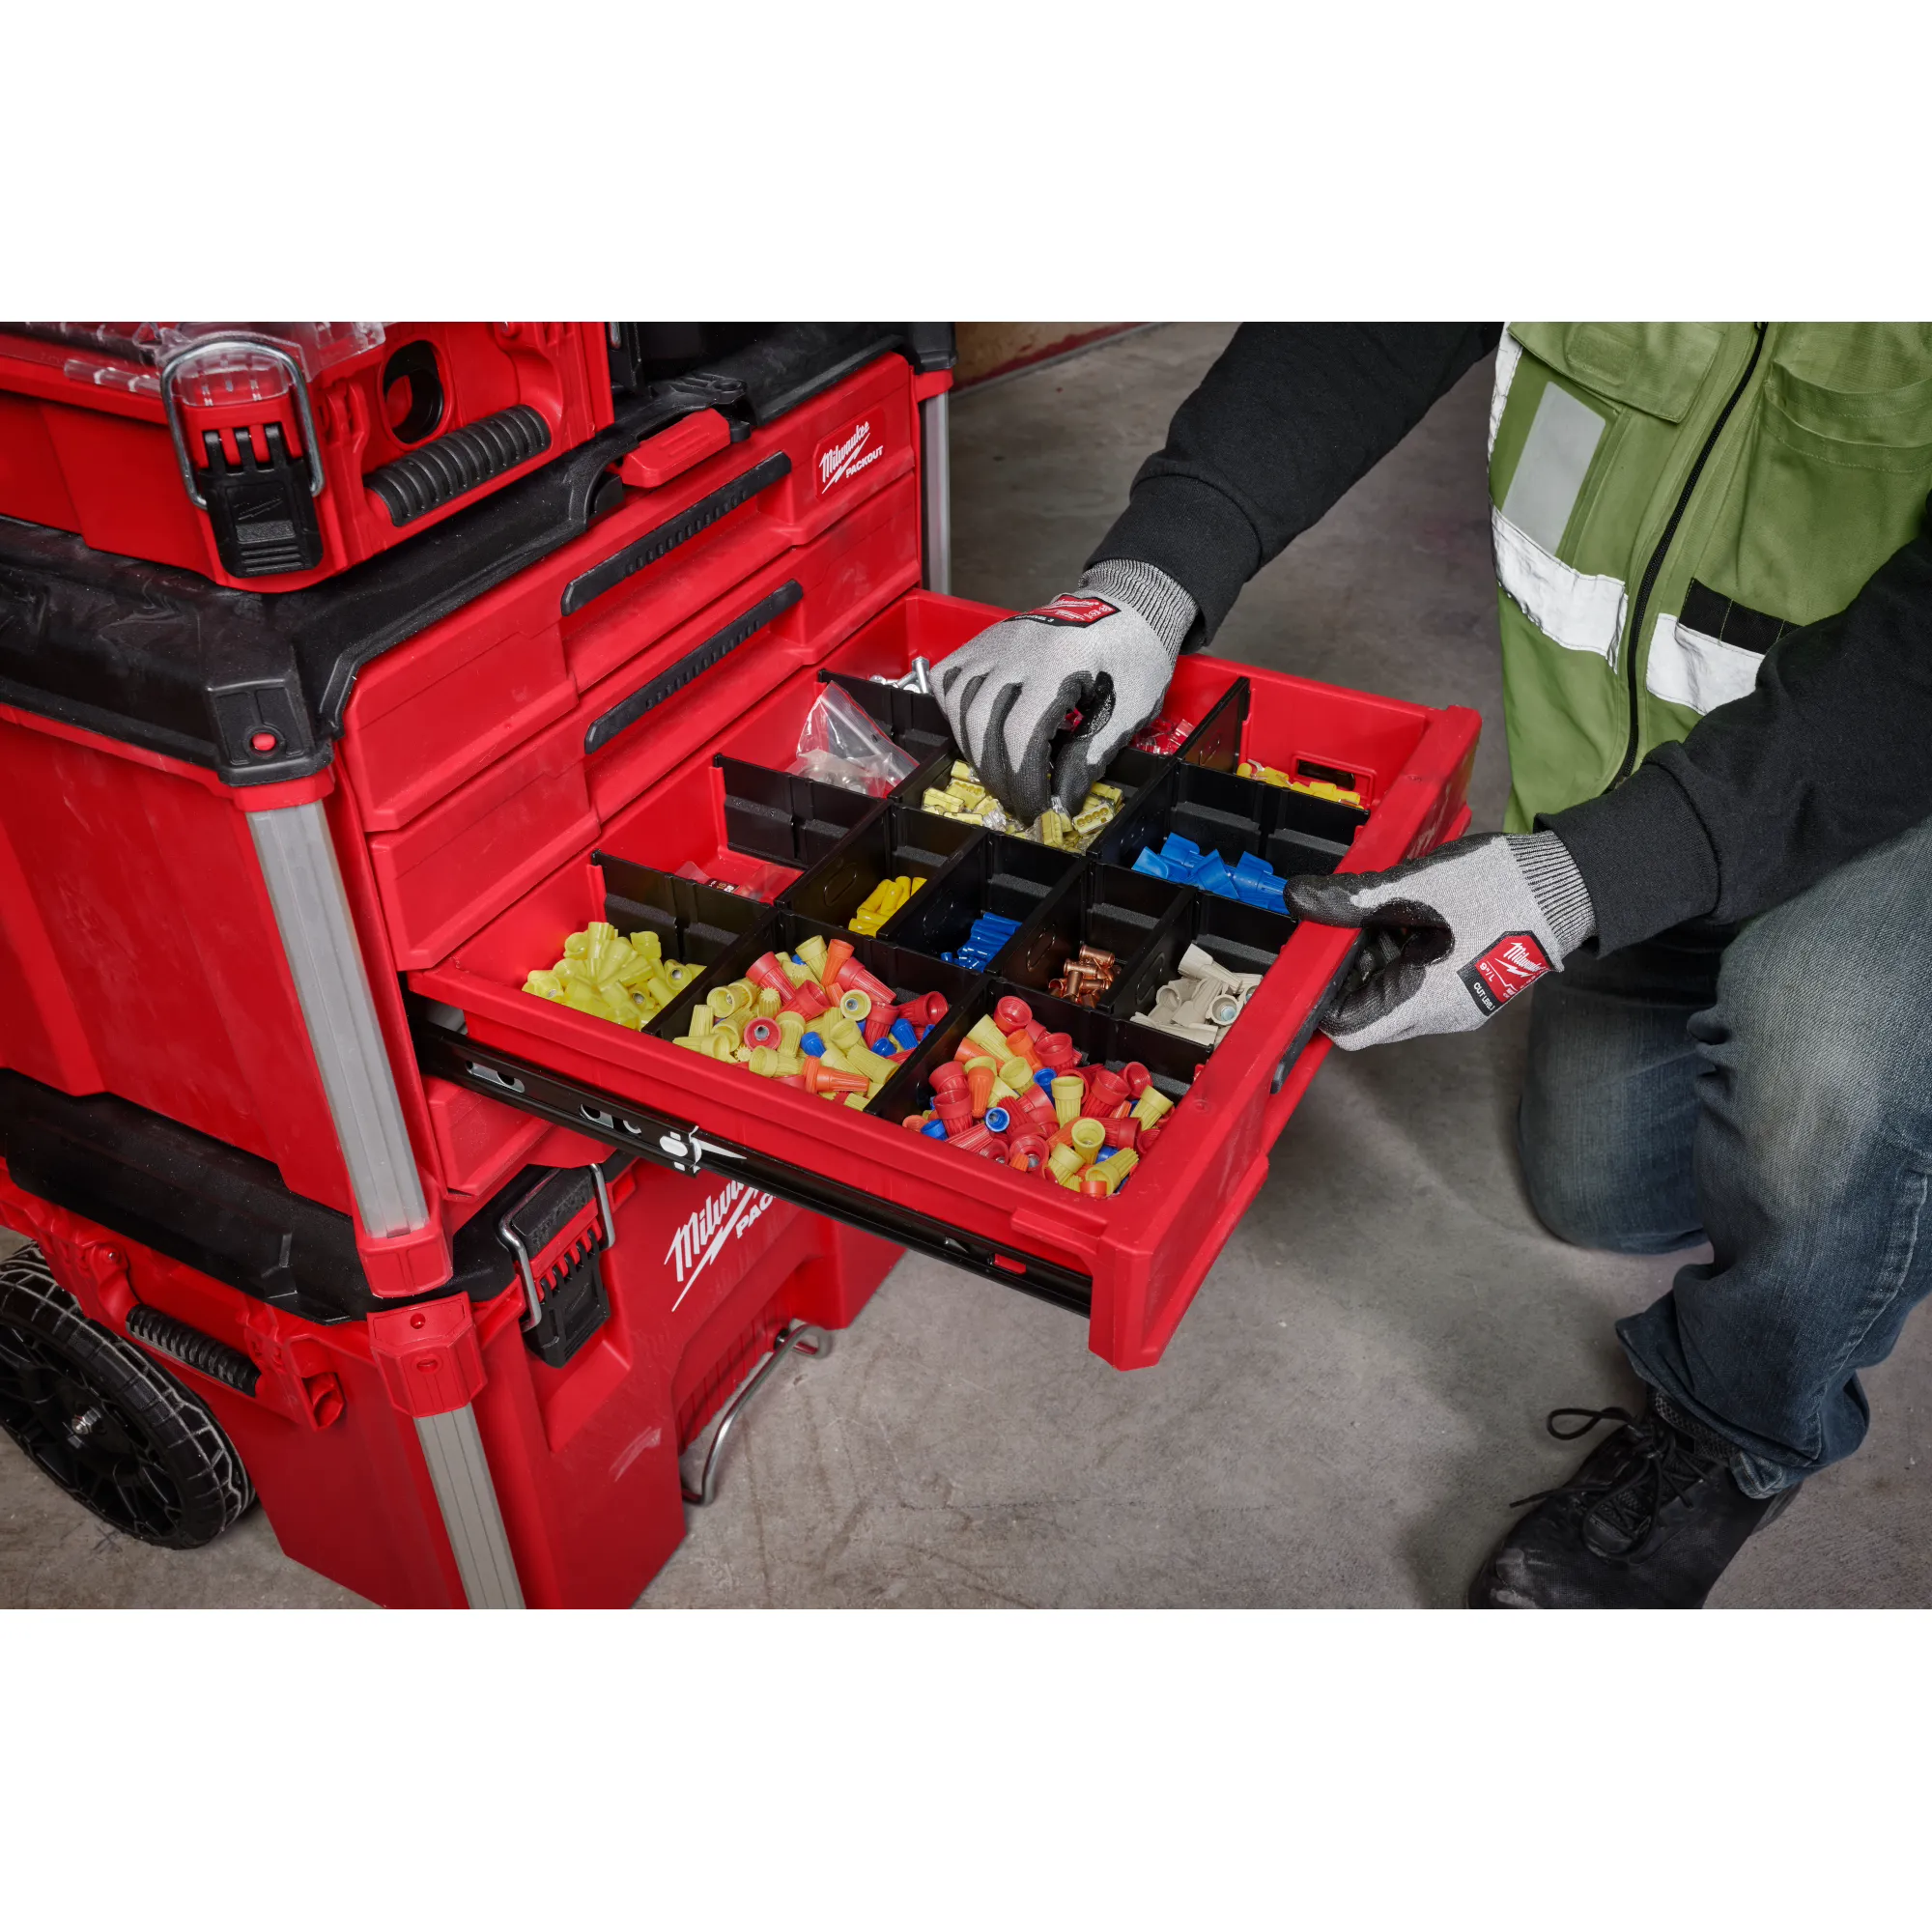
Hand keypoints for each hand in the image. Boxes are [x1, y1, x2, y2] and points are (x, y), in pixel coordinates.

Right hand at [936, 561, 1192, 822]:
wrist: (1130, 606)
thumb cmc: (1134, 655)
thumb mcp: (1128, 709)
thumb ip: (1091, 755)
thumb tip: (1061, 802)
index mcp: (1061, 662)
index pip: (1021, 733)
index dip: (1023, 781)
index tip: (1034, 808)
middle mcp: (1020, 647)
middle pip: (983, 722)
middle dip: (995, 774)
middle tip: (1015, 802)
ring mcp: (998, 640)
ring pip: (960, 702)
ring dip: (973, 748)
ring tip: (997, 773)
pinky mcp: (987, 640)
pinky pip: (950, 678)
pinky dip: (954, 711)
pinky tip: (975, 732)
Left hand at [1284, 832, 1593, 1048]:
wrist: (1568, 887)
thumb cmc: (1499, 886)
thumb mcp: (1417, 885)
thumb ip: (1354, 899)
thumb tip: (1300, 898)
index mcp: (1426, 999)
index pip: (1349, 1029)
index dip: (1324, 997)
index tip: (1320, 957)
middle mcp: (1442, 1017)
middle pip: (1368, 1015)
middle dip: (1350, 973)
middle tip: (1354, 925)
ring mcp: (1459, 1009)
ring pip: (1393, 1001)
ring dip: (1378, 964)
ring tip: (1391, 917)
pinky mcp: (1471, 994)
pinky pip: (1420, 992)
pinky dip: (1405, 962)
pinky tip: (1415, 923)